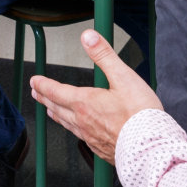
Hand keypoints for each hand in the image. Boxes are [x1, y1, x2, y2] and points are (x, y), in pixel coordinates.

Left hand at [30, 29, 162, 164]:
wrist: (152, 148)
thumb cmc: (140, 115)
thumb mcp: (123, 77)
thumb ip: (104, 55)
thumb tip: (88, 37)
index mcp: (84, 102)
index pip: (55, 91)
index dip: (43, 84)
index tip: (35, 80)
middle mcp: (83, 121)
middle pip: (57, 108)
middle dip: (44, 98)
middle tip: (36, 93)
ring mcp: (90, 137)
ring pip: (66, 124)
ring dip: (56, 114)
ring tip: (51, 110)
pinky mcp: (100, 149)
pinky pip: (80, 137)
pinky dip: (73, 129)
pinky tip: (78, 130)